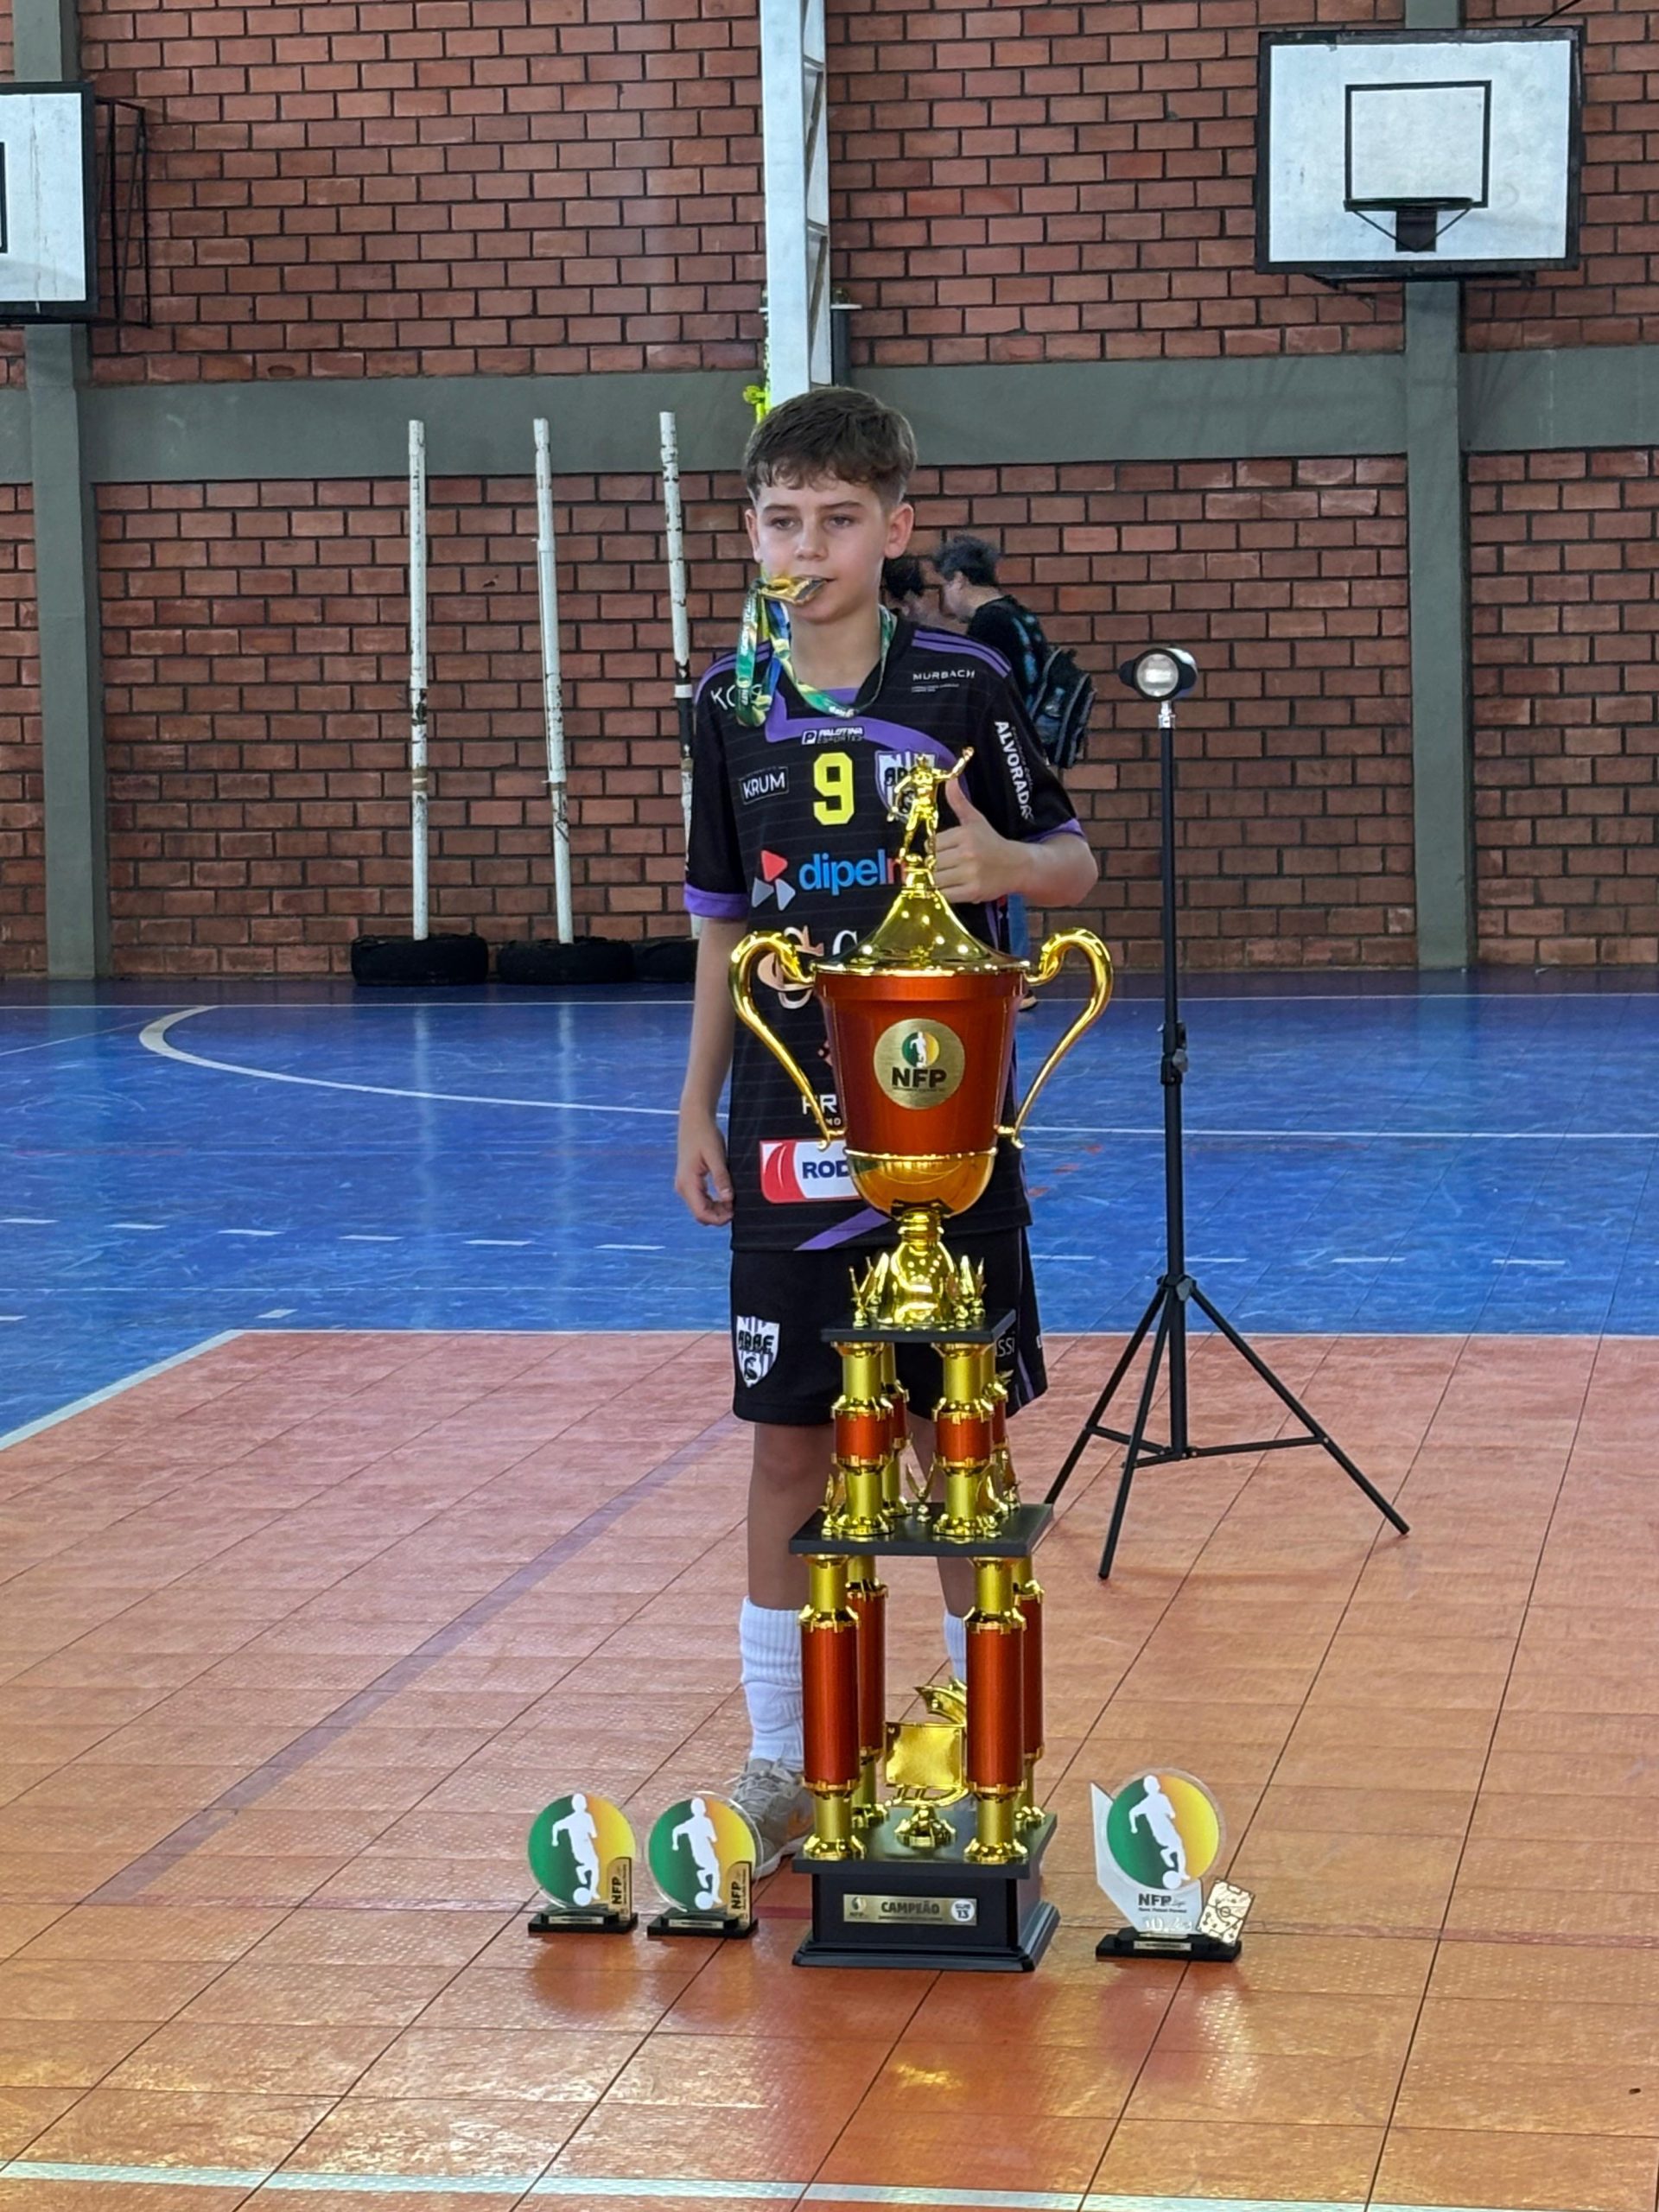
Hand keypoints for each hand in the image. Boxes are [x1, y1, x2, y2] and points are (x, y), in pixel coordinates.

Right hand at [676, 1108, 732, 1225]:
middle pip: (700, 1213)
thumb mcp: (716, 1156)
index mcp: (688, 1182)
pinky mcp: (688, 1180)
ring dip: (716, 1209)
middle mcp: (683, 1186)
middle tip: (736, 1207)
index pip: (701, 1212)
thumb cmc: (704, 1134)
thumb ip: (721, 1178)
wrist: (694, 1119)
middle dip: (718, 1215)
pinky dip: (712, 1201)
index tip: (734, 1213)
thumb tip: (728, 1199)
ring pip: (700, 1207)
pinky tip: (725, 1194)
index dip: (718, 1218)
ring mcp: (684, 1184)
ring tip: (732, 1200)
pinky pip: (700, 1198)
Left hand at [935, 775, 1022, 904]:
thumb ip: (959, 801)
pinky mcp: (973, 891)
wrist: (1017, 865)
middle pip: (932, 862)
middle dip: (933, 866)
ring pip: (936, 878)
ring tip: (946, 877)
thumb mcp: (976, 820)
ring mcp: (970, 874)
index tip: (942, 852)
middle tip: (943, 866)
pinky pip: (945, 894)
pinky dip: (944, 892)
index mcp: (965, 834)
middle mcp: (967, 853)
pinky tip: (951, 887)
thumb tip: (949, 780)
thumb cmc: (992, 842)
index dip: (933, 850)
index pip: (932, 844)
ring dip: (936, 880)